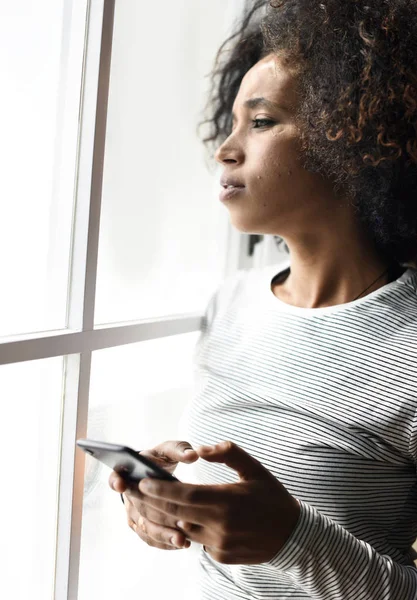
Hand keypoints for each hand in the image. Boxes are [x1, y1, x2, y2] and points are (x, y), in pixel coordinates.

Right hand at [109, 440, 198, 549]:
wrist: (156, 474)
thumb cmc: (162, 459)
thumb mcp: (170, 449)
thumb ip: (180, 449)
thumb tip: (192, 455)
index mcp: (129, 471)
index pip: (116, 476)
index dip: (116, 481)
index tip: (121, 484)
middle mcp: (127, 495)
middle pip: (138, 508)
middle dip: (157, 516)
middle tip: (180, 522)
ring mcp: (133, 513)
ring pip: (144, 528)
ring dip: (163, 534)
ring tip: (182, 539)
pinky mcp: (141, 527)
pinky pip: (150, 538)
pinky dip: (164, 543)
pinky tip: (181, 544)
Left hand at [137, 441, 300, 564]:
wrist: (293, 534)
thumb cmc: (271, 496)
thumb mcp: (254, 468)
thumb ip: (227, 453)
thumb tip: (201, 450)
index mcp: (227, 501)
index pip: (184, 495)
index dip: (161, 489)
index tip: (144, 481)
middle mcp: (220, 525)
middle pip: (176, 513)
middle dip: (152, 502)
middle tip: (135, 490)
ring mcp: (220, 544)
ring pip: (183, 528)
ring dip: (170, 516)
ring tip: (155, 501)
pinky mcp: (221, 556)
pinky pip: (197, 540)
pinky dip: (191, 527)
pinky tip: (188, 516)